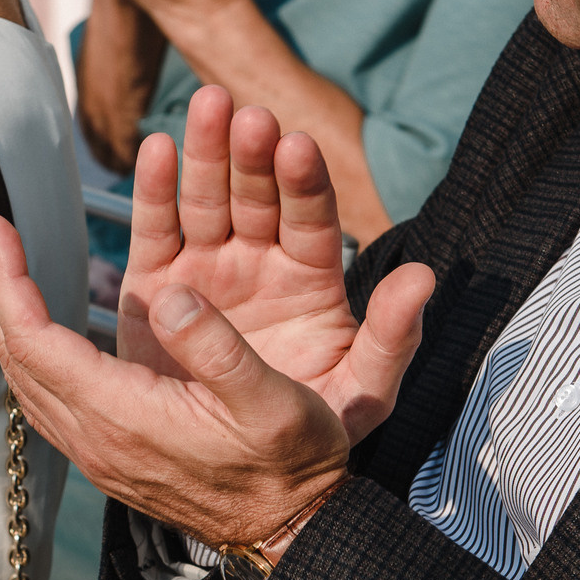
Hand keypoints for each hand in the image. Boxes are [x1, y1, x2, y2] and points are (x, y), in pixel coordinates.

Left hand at [0, 86, 432, 553]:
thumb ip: (220, 350)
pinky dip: (24, 338)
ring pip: (23, 370)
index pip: (37, 342)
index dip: (9, 281)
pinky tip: (25, 317)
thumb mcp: (274, 404)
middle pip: (13, 351)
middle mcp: (95, 436)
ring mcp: (96, 447)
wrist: (292, 533)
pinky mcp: (107, 449)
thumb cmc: (290, 467)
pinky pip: (44, 387)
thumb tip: (169, 293)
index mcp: (125, 418)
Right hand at [119, 87, 431, 441]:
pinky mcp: (158, 285)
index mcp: (309, 280)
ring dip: (205, 150)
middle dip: (251, 153)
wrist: (245, 473)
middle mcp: (258, 263)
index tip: (297, 146)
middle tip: (248, 116)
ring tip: (207, 106)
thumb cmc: (313, 432)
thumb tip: (423, 277)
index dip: (303, 182)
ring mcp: (208, 268)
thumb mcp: (361, 392)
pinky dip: (156, 188)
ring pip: (207, 199)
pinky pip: (157, 229)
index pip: (310, 218)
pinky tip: (158, 148)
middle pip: (255, 194)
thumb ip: (394, 338)